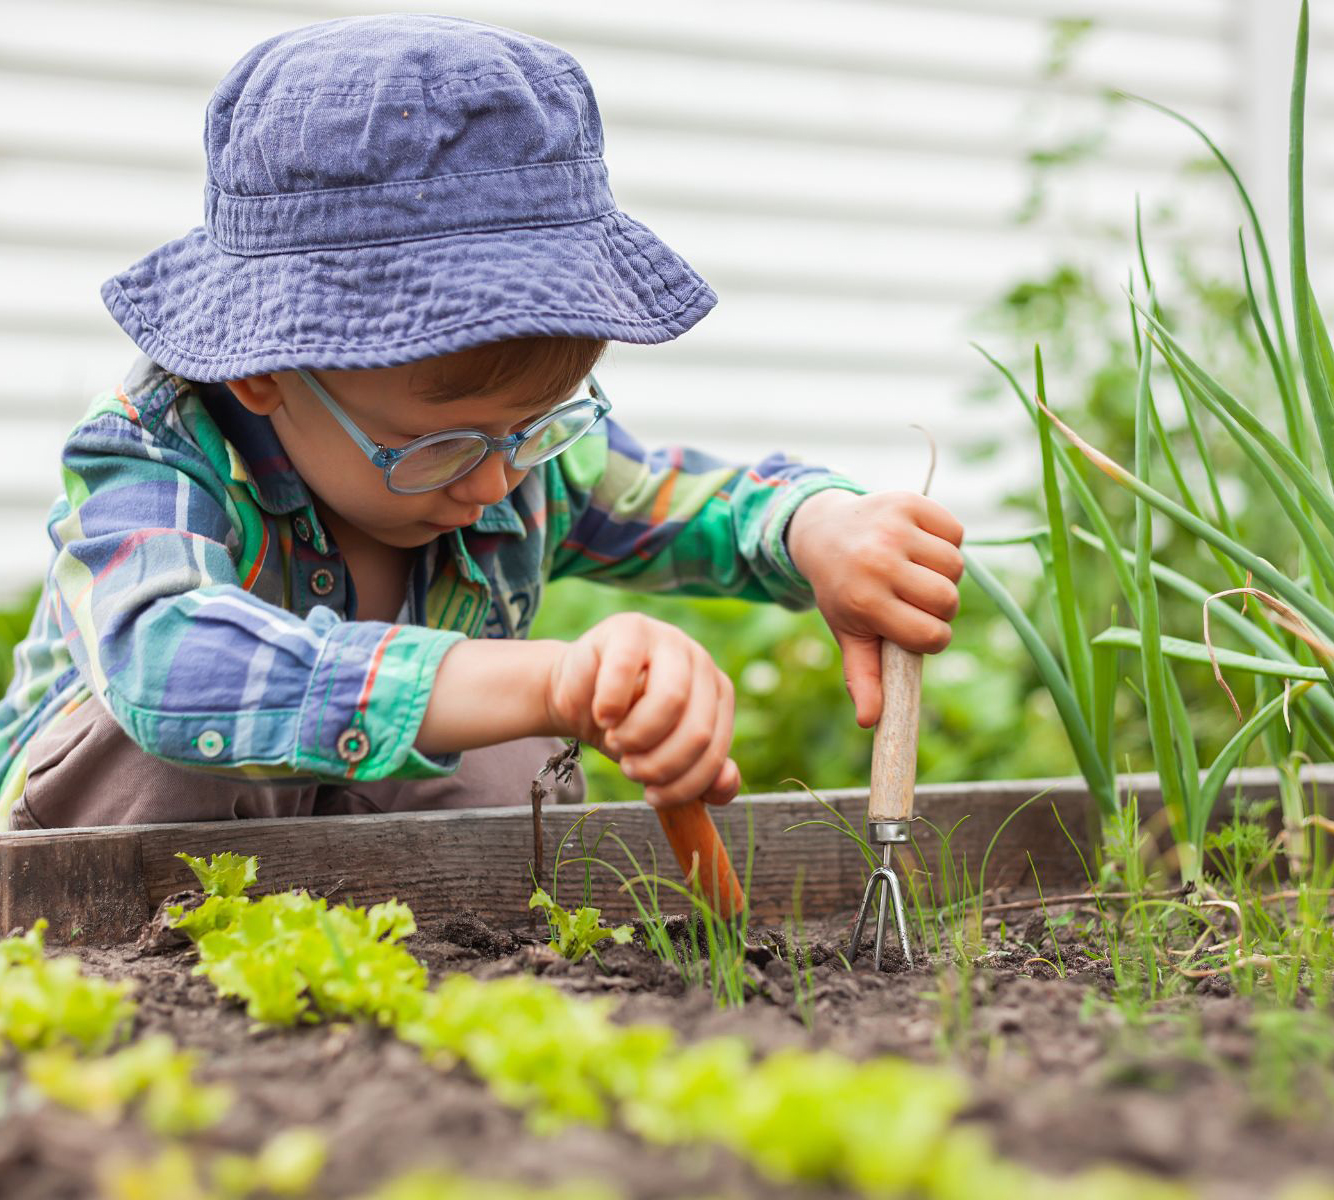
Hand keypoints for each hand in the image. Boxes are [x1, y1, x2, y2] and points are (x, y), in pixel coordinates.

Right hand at [544, 613, 739, 808]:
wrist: (577, 694)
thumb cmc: (625, 727)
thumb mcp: (663, 756)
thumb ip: (701, 777)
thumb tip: (725, 784)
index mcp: (718, 694)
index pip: (715, 751)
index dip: (685, 784)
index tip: (653, 796)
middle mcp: (701, 662)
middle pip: (698, 730)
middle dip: (660, 764)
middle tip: (631, 769)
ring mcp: (668, 639)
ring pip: (672, 699)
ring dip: (637, 735)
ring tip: (615, 740)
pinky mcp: (631, 627)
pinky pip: (625, 671)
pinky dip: (609, 705)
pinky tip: (602, 714)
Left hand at [787, 488, 963, 727]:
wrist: (823, 531)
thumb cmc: (844, 590)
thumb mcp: (849, 633)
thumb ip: (863, 677)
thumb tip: (870, 722)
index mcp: (865, 602)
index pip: (931, 635)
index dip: (931, 637)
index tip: (915, 629)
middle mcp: (878, 563)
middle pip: (948, 600)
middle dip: (939, 606)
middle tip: (914, 597)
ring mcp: (892, 529)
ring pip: (955, 566)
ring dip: (943, 573)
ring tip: (916, 570)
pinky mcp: (907, 502)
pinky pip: (956, 531)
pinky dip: (945, 540)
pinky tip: (919, 545)